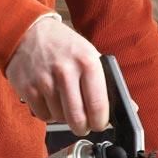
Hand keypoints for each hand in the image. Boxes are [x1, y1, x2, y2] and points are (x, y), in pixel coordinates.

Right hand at [5, 17, 108, 135]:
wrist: (27, 31)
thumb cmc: (62, 44)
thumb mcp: (88, 54)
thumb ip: (108, 82)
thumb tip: (130, 107)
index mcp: (87, 62)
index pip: (98, 105)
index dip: (100, 122)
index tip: (99, 123)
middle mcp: (65, 71)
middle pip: (78, 118)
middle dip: (83, 127)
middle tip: (83, 124)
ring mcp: (45, 80)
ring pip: (60, 118)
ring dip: (64, 117)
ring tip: (63, 102)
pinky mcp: (28, 88)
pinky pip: (44, 116)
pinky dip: (48, 113)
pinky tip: (49, 100)